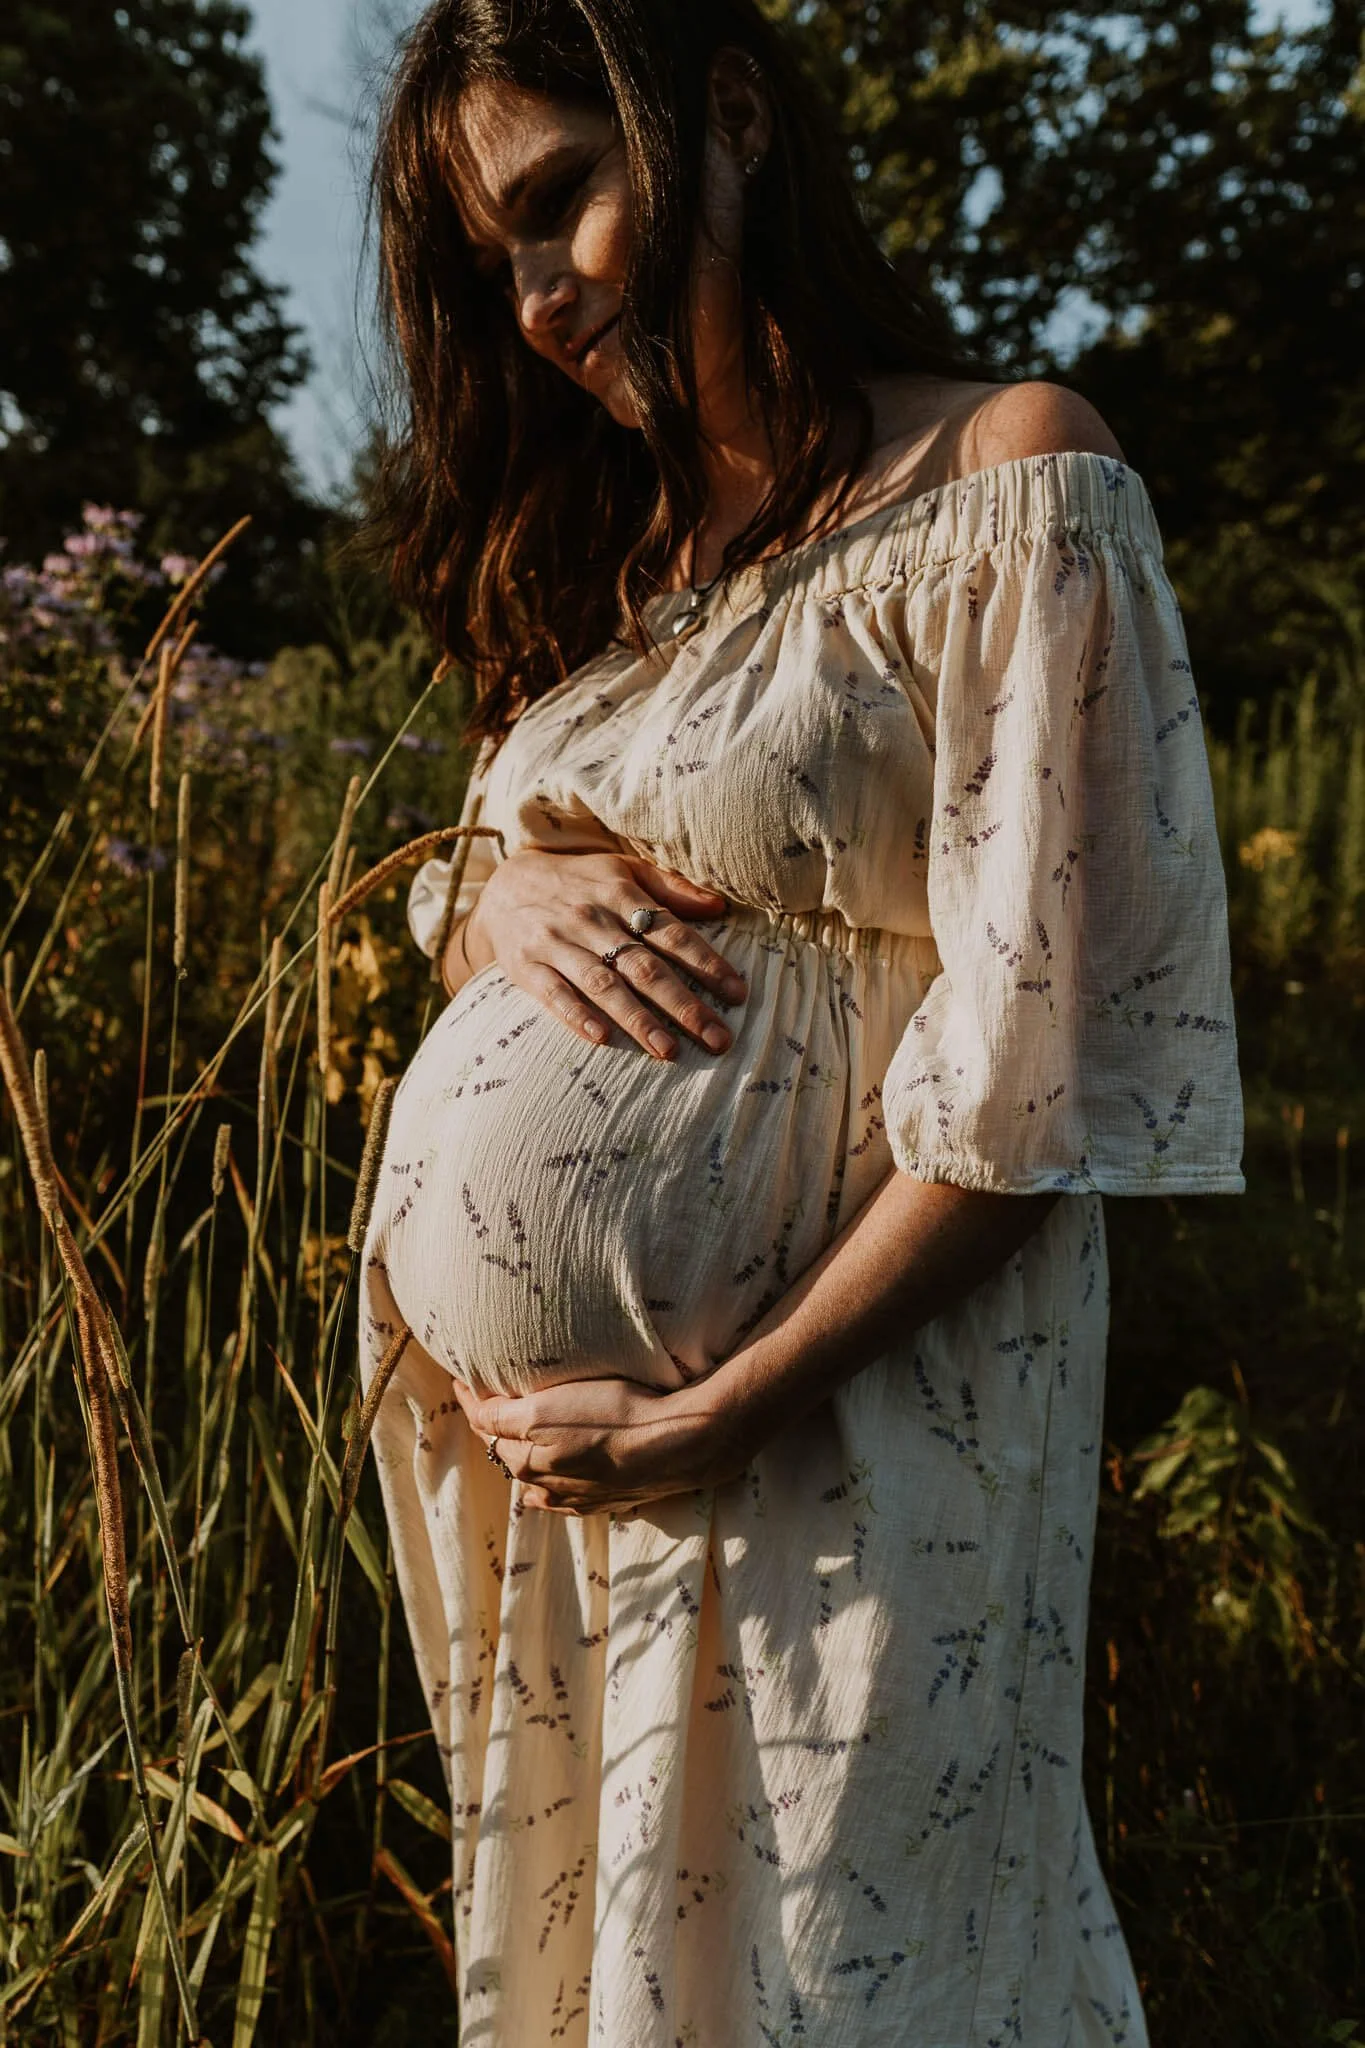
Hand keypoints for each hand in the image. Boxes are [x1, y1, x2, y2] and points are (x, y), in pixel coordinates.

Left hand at [449, 1373, 755, 1514]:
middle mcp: (548, 1483)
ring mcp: (580, 1495)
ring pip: (536, 1476)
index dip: (473, 1402)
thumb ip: (503, 1416)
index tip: (462, 1380)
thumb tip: (474, 1412)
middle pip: (508, 1453)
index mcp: (528, 1460)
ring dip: (521, 1456)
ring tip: (516, 1437)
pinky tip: (547, 1488)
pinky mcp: (610, 1498)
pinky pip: (566, 1497)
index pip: (487, 1427)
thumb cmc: (614, 1416)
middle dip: (493, 1429)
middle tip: (486, 1401)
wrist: (679, 1442)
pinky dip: (550, 1487)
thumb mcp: (546, 1409)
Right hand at [456, 848, 746, 1059]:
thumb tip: (720, 908)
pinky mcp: (527, 968)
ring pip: (604, 986)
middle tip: (718, 1039)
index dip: (708, 964)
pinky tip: (602, 1039)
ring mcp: (558, 944)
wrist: (504, 885)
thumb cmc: (578, 881)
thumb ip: (672, 888)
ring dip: (638, 1021)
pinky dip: (577, 1016)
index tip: (738, 995)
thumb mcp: (623, 869)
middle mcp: (592, 920)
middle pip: (645, 967)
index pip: (672, 934)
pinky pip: (554, 995)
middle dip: (685, 1006)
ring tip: (670, 1052)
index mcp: (621, 895)